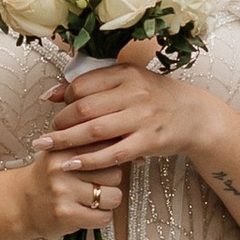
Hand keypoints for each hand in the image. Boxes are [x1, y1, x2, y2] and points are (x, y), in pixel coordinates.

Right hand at [19, 138, 125, 239]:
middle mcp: (63, 168)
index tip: (107, 164)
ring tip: (94, 200)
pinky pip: (103, 217)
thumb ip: (85, 144)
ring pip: (113, 197)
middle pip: (115, 173)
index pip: (106, 148)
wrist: (19, 203)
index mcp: (64, 148)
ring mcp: (64, 192)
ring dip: (108, 202)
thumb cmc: (47, 179)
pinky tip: (89, 214)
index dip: (111, 159)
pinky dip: (100, 218)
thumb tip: (121, 138)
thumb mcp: (60, 153)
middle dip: (111, 182)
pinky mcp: (66, 214)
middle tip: (98, 185)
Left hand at [37, 50, 212, 177]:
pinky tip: (73, 164)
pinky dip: (90, 160)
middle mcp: (134, 93)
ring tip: (46, 147)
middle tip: (46, 134)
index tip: (53, 110)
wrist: (193, 115)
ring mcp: (142, 118)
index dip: (63, 99)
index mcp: (126, 74)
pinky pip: (113, 153)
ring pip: (95, 130)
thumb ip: (93, 85)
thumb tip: (51, 94)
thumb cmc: (155, 98)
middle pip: (85, 108)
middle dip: (60, 122)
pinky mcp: (149, 141)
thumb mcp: (128, 82)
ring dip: (66, 141)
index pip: (84, 85)